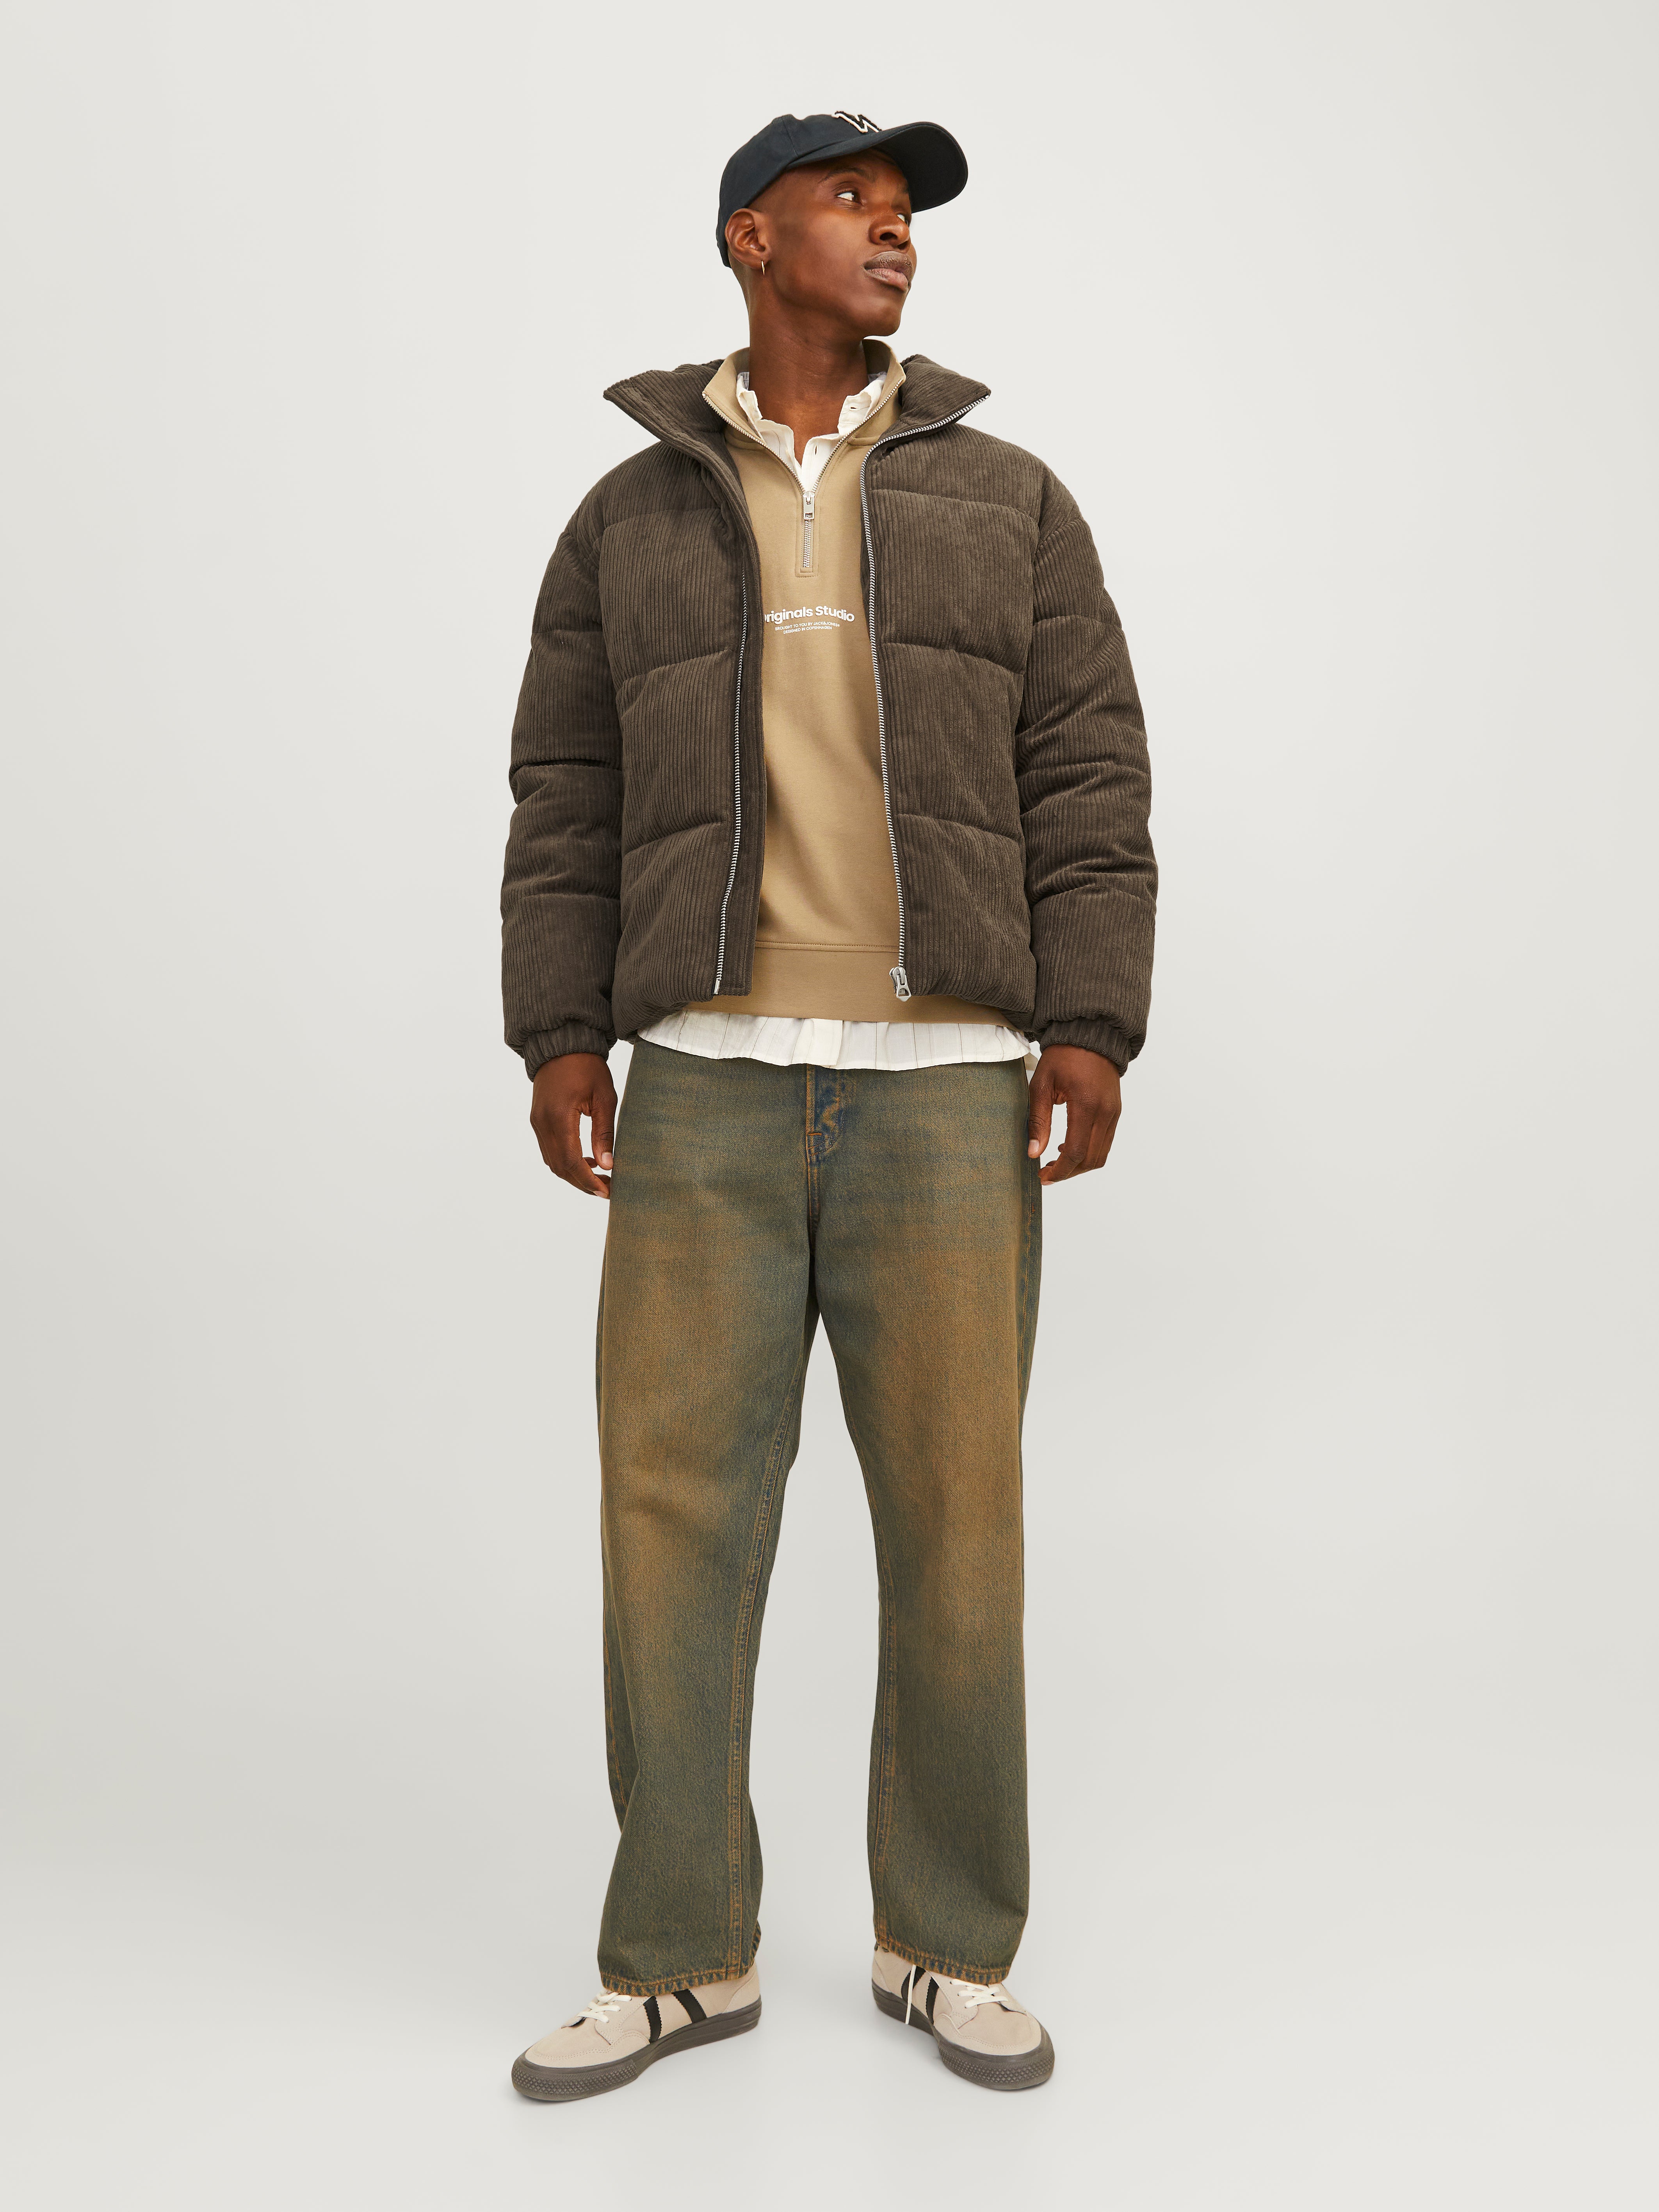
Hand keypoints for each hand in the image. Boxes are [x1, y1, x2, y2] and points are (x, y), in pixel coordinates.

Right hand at [529, 1053, 617, 1198]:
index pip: (571, 1161)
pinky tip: (586, 1159)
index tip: (606, 1191)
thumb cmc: (587, 1066)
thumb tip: (607, 1164)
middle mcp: (543, 1123)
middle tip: (606, 1189)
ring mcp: (537, 1122)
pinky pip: (549, 1150)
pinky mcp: (537, 1120)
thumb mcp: (604, 1097)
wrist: (561, 1045)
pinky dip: (565, 1160)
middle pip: (559, 1167)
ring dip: (574, 1174)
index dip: (588, 1181)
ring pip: (552, 1162)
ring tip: (600, 1178)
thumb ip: (604, 1133)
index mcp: (559, 1117)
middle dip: (582, 1183)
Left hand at [1027, 1046, 1121, 1185]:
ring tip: (1056, 1162)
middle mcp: (1105, 1112)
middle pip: (1090, 1159)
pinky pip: (1105, 1142)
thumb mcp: (1042, 1084)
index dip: (1060, 1171)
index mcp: (1086, 1105)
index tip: (1043, 1176)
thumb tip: (1034, 1153)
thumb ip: (1038, 1120)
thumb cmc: (1063, 1056)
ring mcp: (1113, 1113)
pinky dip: (1089, 1152)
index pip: (1076, 1152)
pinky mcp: (1115, 1111)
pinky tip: (1070, 1146)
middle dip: (1068, 1172)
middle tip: (1047, 1173)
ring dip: (1079, 1165)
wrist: (1091, 1035)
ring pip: (1101, 1155)